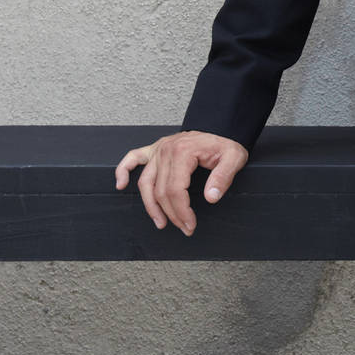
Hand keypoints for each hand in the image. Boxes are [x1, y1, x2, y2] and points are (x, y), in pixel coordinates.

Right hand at [114, 130, 247, 236]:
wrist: (220, 126)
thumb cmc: (225, 143)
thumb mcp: (234, 158)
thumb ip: (223, 177)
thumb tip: (211, 197)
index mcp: (183, 152)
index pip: (175, 190)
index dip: (182, 211)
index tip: (190, 225)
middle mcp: (166, 150)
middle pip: (161, 191)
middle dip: (172, 214)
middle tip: (184, 228)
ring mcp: (158, 150)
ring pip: (145, 182)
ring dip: (150, 205)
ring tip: (160, 222)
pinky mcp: (154, 149)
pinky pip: (132, 158)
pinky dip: (123, 171)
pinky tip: (121, 185)